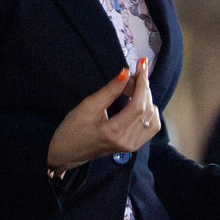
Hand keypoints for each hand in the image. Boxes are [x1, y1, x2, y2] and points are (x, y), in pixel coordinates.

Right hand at [46, 65, 161, 172]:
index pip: (138, 105)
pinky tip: (139, 103)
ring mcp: (132, 146)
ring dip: (147, 100)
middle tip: (134, 75)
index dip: (142, 84)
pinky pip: (151, 127)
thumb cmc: (72, 130)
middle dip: (144, 89)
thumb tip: (126, 73)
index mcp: (114, 131)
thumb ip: (109, 90)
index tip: (142, 66)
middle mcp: (127, 141)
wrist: (67, 153)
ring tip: (134, 89)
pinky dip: (149, 112)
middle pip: (147, 110)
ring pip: (152, 119)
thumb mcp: (88, 106)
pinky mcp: (134, 146)